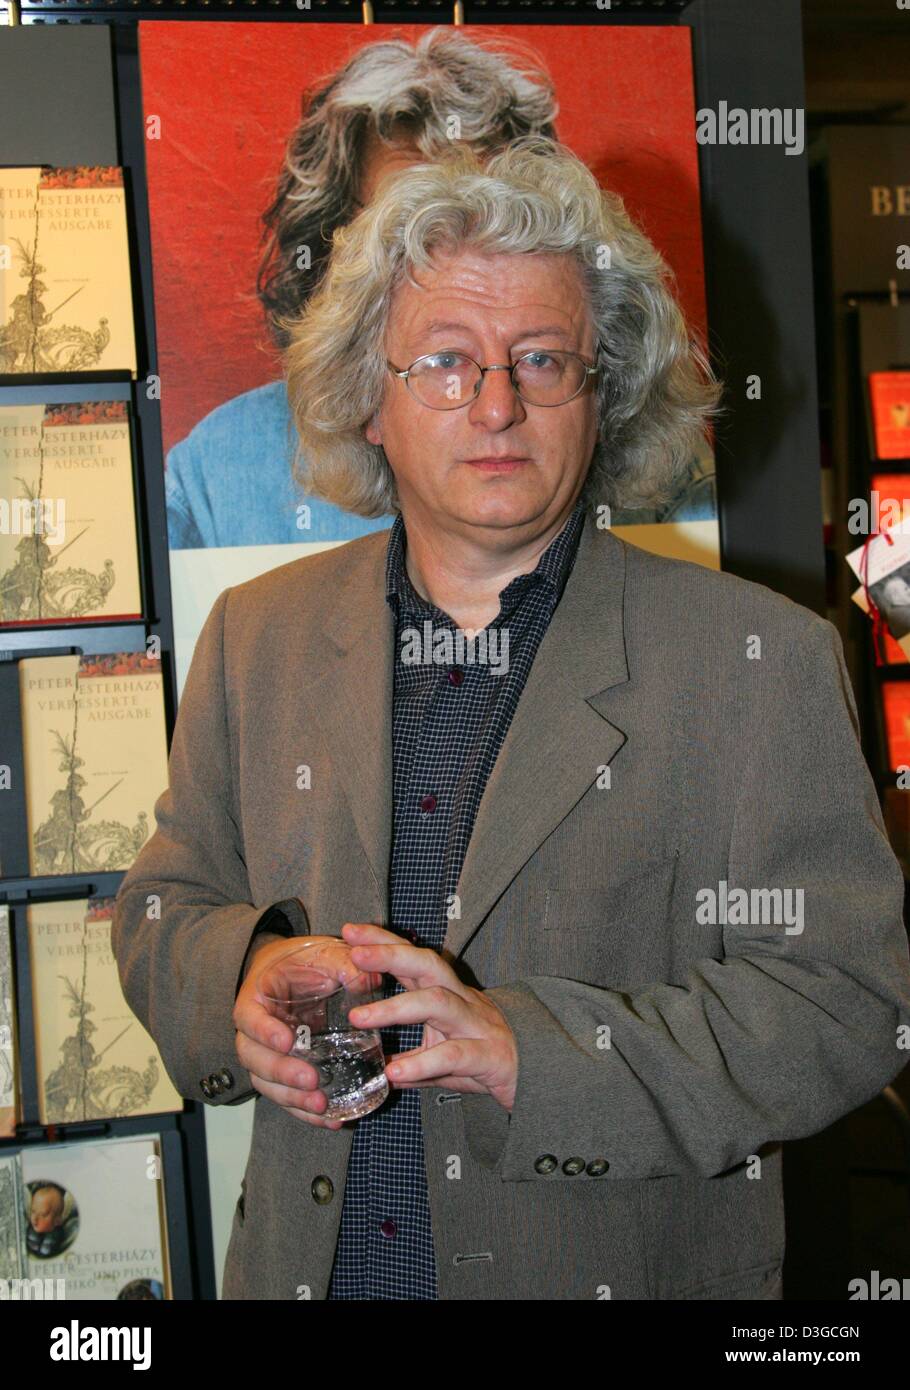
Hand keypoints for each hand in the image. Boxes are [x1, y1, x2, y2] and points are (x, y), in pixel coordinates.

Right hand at [233, 935, 372, 1129]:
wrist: (292, 974)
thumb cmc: (303, 963)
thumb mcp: (322, 954)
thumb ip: (343, 963)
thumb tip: (368, 981)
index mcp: (256, 998)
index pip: (248, 1017)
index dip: (263, 1031)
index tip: (287, 1040)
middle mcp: (254, 1031)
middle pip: (253, 1058)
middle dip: (281, 1073)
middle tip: (312, 1080)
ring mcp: (267, 1055)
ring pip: (266, 1084)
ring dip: (292, 1098)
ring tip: (321, 1106)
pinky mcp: (283, 1072)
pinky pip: (286, 1096)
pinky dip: (305, 1112)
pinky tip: (330, 1120)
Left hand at [341, 922, 518, 1111]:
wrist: (536, 1078)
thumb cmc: (482, 1057)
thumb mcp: (440, 1049)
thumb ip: (409, 1054)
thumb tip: (374, 1064)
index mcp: (447, 993)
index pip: (414, 958)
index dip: (383, 941)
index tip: (350, 931)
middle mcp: (461, 1001)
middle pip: (428, 965)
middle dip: (391, 955)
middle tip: (355, 954)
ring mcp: (475, 1026)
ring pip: (438, 1003)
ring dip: (396, 1008)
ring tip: (360, 1018)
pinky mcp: (487, 1056)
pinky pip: (453, 1055)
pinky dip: (422, 1063)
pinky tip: (395, 1073)